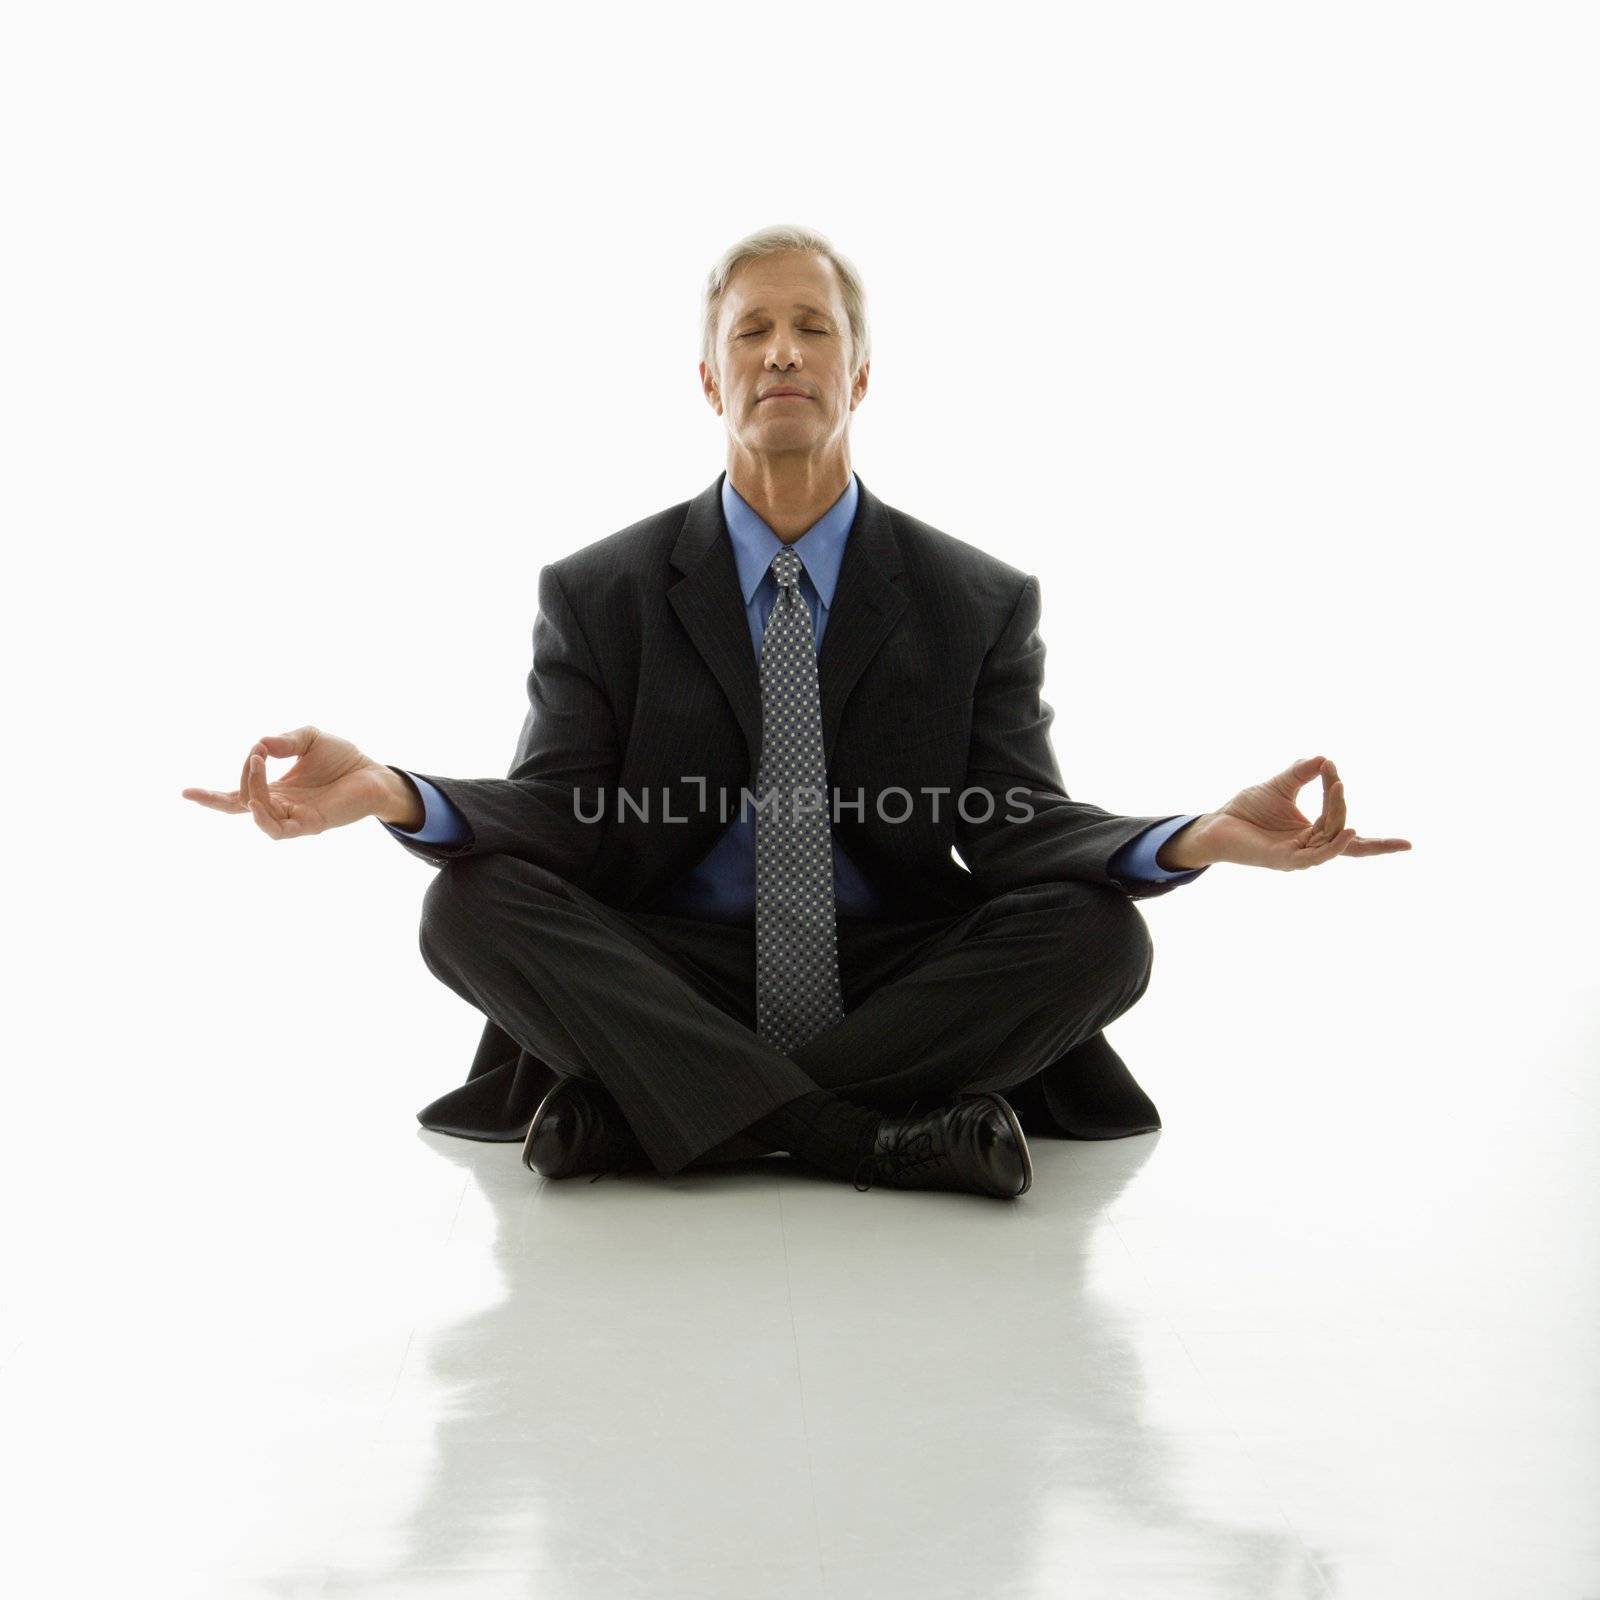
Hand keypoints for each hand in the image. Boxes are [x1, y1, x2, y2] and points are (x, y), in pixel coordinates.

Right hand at [181, 726, 404, 838]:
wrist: (375, 773)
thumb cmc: (343, 758)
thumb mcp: (309, 738)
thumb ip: (284, 741)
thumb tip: (259, 745)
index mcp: (276, 789)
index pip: (237, 796)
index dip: (211, 797)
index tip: (185, 792)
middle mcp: (281, 805)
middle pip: (240, 807)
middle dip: (221, 795)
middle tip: (244, 763)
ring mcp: (294, 817)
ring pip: (258, 812)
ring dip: (252, 788)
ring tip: (257, 763)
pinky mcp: (310, 825)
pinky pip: (279, 828)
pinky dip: (264, 816)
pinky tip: (258, 799)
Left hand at [1166, 755, 1411, 871]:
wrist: (1216, 824)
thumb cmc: (1247, 809)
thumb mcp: (1280, 786)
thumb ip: (1303, 773)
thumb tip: (1326, 758)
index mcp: (1313, 833)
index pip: (1347, 830)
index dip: (1360, 820)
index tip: (1369, 805)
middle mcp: (1310, 848)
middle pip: (1340, 828)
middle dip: (1339, 802)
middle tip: (1335, 778)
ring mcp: (1300, 857)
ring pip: (1330, 837)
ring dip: (1336, 813)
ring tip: (1338, 788)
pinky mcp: (1285, 861)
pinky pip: (1318, 856)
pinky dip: (1335, 846)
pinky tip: (1349, 831)